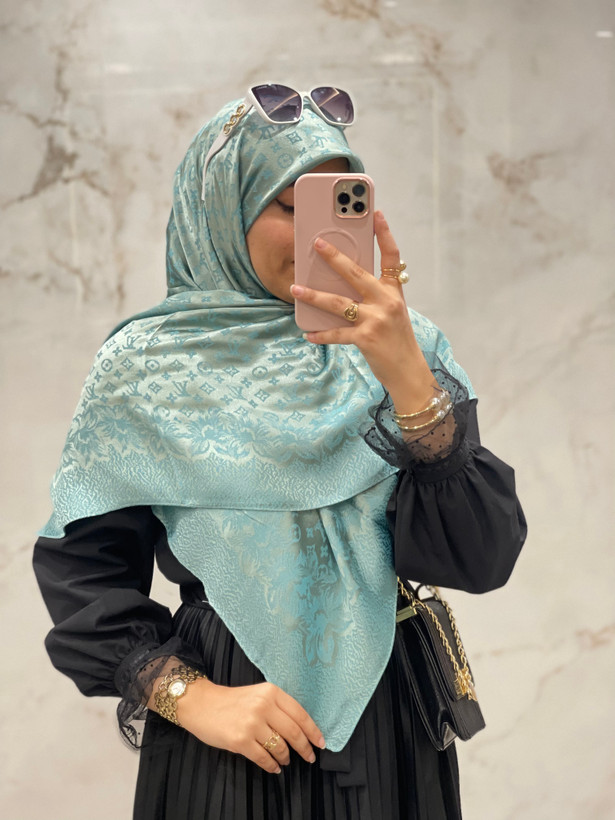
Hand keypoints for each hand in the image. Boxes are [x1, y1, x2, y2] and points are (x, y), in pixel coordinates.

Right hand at [175, 679, 325, 773]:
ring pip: (280, 747)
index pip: (300, 714)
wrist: (201, 704)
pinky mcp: (240, 740)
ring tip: (286, 760)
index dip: (313, 731)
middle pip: (294, 732)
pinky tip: (274, 767)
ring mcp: (252, 724)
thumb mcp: (258, 694)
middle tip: (309, 757)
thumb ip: (277, 707)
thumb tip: (300, 729)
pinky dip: (272, 766)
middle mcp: (263, 706)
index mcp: (271, 692)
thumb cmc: (231, 701)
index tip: (321, 742)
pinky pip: (264, 758)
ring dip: (286, 757)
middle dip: (305, 748)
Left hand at [290, 211, 435, 413]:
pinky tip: (308, 334)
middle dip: (334, 257)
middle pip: (356, 273)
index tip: (375, 213)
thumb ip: (373, 297)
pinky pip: (336, 333)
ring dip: (314, 295)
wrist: (409, 372)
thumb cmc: (398, 341)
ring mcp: (376, 320)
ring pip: (339, 302)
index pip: (392, 256)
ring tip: (295, 288)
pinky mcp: (365, 338)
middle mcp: (386, 302)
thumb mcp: (392, 313)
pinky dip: (321, 334)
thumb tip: (342, 285)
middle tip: (317, 243)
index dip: (384, 233)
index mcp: (394, 292)